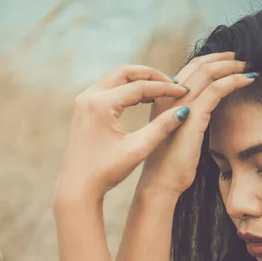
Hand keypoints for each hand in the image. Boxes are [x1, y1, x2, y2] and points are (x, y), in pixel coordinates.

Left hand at [54, 65, 190, 203]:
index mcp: (101, 104)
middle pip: (125, 73)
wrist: (78, 187)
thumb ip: (162, 127)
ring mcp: (83, 102)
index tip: (184, 91)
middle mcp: (89, 97)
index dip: (165, 88)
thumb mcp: (138, 148)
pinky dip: (127, 89)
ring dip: (138, 81)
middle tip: (173, 83)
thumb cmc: (106, 171)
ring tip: (161, 90)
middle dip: (151, 75)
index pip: (139, 87)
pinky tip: (143, 99)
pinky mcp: (83, 109)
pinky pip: (108, 89)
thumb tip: (183, 111)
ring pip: (115, 79)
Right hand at [137, 51, 256, 195]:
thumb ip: (186, 117)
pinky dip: (235, 81)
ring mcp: (179, 104)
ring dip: (231, 67)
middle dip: (222, 58)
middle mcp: (169, 96)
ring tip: (247, 67)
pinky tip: (248, 81)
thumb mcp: (175, 133)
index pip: (188, 69)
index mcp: (163, 98)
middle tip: (240, 58)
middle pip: (198, 65)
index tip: (227, 61)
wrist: (160, 182)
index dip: (209, 61)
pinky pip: (217, 89)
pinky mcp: (193, 115)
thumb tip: (205, 110)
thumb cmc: (169, 163)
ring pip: (208, 73)